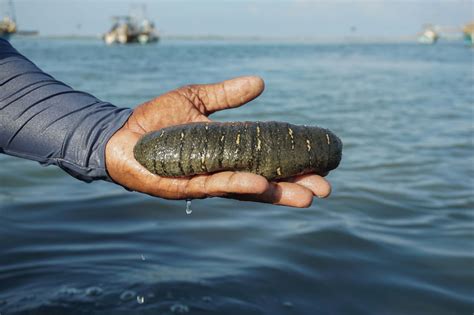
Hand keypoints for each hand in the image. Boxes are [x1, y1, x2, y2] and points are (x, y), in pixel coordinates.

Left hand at [105, 76, 330, 206]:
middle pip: (264, 182)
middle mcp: (221, 172)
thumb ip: (227, 96)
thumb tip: (261, 82)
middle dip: (293, 187)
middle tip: (325, 189)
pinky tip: (261, 186)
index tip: (320, 165)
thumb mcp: (197, 100)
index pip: (265, 162)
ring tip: (306, 196)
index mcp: (227, 154)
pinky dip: (239, 185)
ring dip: (276, 194)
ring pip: (246, 190)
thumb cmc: (157, 120)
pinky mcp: (186, 187)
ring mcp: (205, 182)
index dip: (291, 165)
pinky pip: (216, 186)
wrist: (121, 132)